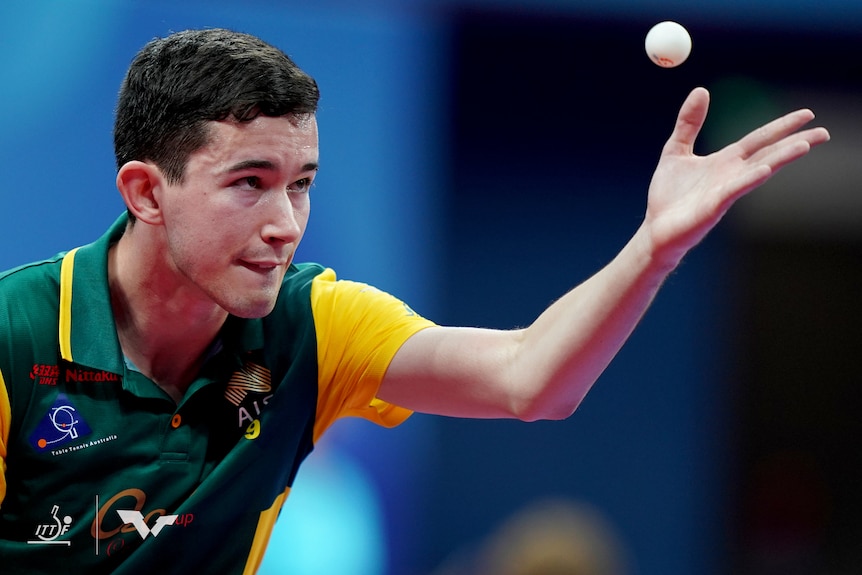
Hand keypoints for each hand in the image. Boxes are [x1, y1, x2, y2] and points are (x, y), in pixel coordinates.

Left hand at [644, 87, 829, 268]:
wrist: (654, 229)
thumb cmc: (668, 195)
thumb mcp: (675, 150)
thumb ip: (689, 123)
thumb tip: (701, 90)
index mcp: (725, 161)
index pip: (759, 139)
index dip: (782, 126)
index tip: (808, 114)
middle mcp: (731, 175)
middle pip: (769, 154)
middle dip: (796, 142)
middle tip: (824, 132)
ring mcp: (725, 191)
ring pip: (759, 171)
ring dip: (781, 158)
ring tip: (805, 146)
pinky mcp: (713, 208)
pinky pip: (734, 191)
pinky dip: (749, 179)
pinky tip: (764, 170)